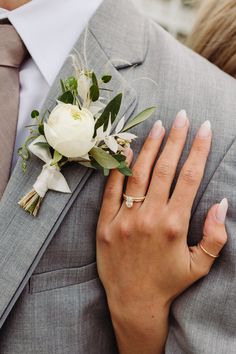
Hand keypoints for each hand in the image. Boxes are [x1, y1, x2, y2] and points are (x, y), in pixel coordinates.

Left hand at [96, 111, 227, 353]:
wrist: (134, 301)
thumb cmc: (169, 283)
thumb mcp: (200, 265)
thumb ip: (215, 235)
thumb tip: (222, 203)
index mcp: (174, 224)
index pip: (190, 177)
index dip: (199, 149)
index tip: (205, 128)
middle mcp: (149, 217)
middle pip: (165, 169)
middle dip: (176, 139)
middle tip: (182, 116)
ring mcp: (124, 218)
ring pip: (138, 174)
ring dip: (150, 147)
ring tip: (159, 126)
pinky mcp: (105, 224)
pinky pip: (110, 190)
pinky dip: (117, 168)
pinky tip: (124, 148)